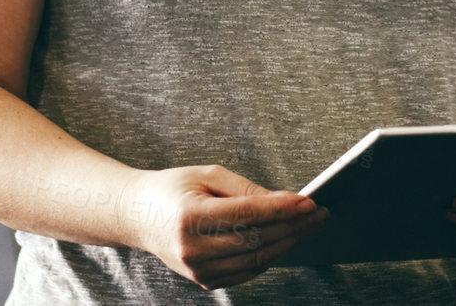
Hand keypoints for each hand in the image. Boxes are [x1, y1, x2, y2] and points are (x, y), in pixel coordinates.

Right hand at [119, 164, 329, 289]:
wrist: (137, 217)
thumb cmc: (173, 189)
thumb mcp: (206, 175)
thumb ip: (245, 188)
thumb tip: (282, 200)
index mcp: (190, 216)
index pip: (247, 214)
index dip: (282, 208)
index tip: (308, 201)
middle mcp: (192, 248)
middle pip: (256, 240)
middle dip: (293, 226)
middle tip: (318, 214)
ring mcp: (197, 270)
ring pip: (256, 260)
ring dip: (287, 243)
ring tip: (308, 226)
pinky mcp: (203, 280)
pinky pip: (247, 271)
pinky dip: (270, 257)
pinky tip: (285, 240)